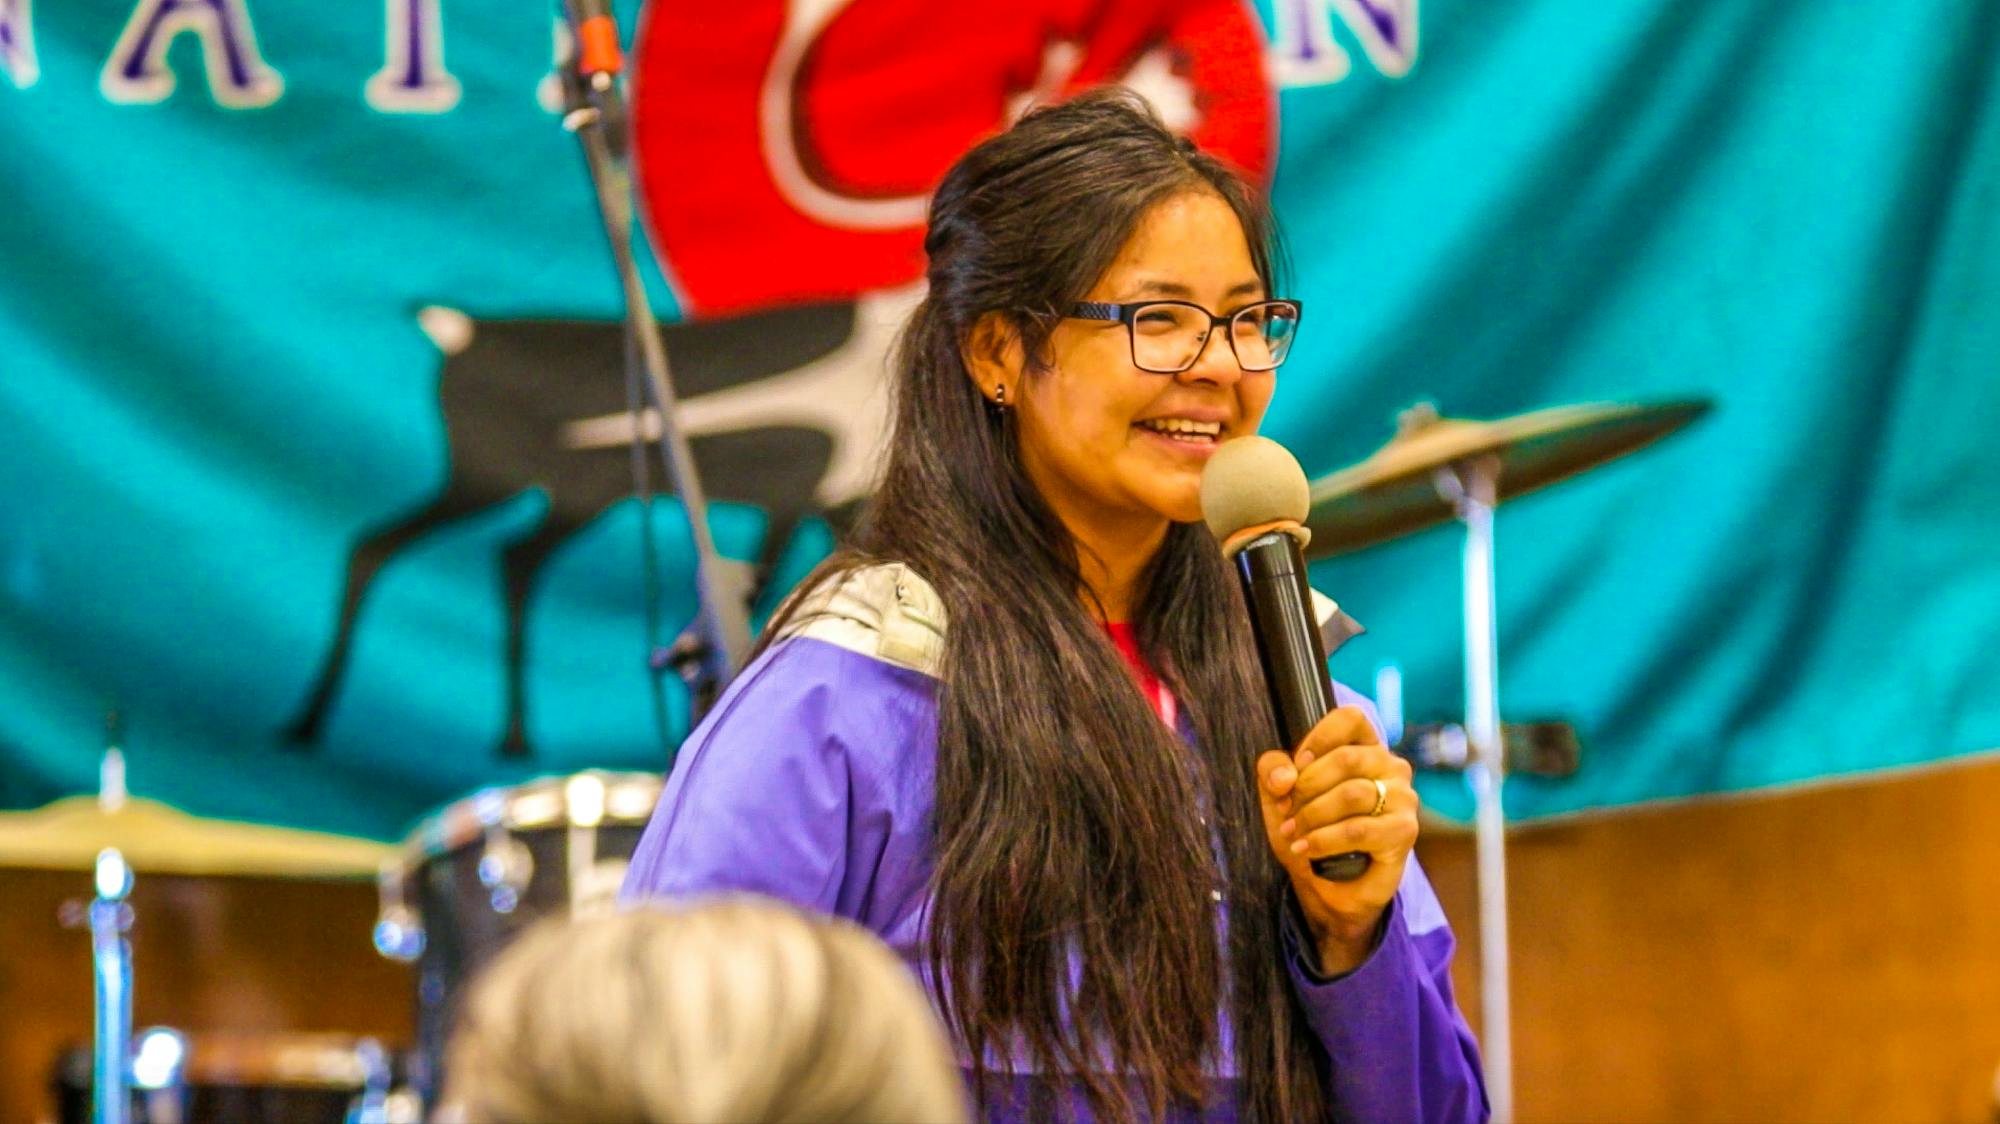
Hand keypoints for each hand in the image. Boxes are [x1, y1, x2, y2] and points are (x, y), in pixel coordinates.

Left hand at [1256, 705, 1418, 974]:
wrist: (1327, 887)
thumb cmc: (1309, 831)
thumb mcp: (1279, 797)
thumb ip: (1274, 772)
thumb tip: (1284, 776)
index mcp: (1364, 747)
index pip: (1351, 718)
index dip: (1318, 737)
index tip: (1297, 765)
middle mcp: (1390, 766)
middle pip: (1346, 758)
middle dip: (1306, 787)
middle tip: (1286, 812)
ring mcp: (1402, 798)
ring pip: (1352, 793)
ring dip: (1312, 816)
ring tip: (1294, 833)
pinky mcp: (1404, 832)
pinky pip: (1359, 829)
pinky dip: (1325, 839)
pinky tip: (1307, 848)